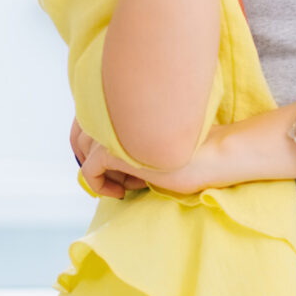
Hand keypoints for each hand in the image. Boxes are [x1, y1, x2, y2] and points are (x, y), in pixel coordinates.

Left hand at [72, 116, 268, 198]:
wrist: (213, 153)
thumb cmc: (192, 148)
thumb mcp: (155, 140)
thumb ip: (132, 137)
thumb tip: (105, 155)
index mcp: (127, 102)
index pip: (92, 120)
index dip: (100, 146)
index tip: (123, 167)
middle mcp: (115, 112)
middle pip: (82, 135)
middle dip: (98, 160)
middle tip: (122, 178)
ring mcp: (113, 131)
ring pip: (84, 153)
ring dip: (103, 172)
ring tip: (128, 184)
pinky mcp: (113, 151)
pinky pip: (89, 170)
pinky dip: (100, 185)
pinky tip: (122, 192)